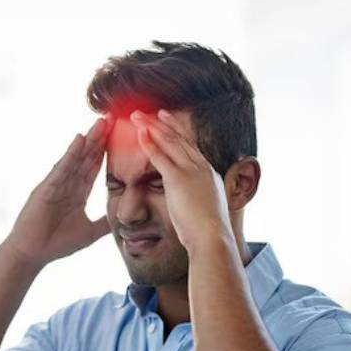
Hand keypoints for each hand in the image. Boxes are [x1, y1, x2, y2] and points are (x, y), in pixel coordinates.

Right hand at [5, 115, 114, 266]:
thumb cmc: (56, 244)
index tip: (120, 137)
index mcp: (76, 194)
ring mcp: (56, 185)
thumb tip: (123, 219)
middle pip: (86, 158)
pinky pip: (61, 169)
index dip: (106, 153)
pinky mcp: (46, 189)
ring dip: (88, 141)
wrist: (33, 254)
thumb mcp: (90, 233)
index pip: (94, 168)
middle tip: (113, 119)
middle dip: (100, 140)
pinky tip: (79, 140)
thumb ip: (105, 223)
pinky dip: (70, 154)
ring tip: (100, 123)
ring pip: (76, 159)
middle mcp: (67, 185)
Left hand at [129, 109, 232, 251]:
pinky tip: (139, 133)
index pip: (190, 147)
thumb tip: (192, 205)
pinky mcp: (178, 178)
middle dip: (162, 123)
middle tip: (149, 112)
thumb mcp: (206, 211)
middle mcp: (201, 167)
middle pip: (180, 138)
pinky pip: (161, 156)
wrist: (213, 238)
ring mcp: (191, 171)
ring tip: (137, 116)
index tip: (166, 120)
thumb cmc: (208, 232)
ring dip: (152, 126)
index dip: (177, 132)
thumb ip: (198, 201)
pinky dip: (149, 143)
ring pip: (170, 141)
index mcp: (208, 174)